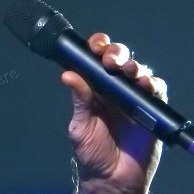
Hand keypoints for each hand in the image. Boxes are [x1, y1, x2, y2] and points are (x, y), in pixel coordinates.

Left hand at [61, 33, 166, 193]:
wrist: (112, 178)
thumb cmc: (92, 152)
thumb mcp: (81, 125)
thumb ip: (79, 100)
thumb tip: (68, 75)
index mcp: (94, 87)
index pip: (95, 59)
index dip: (97, 47)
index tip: (95, 46)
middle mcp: (114, 88)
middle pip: (119, 58)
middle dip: (116, 52)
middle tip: (111, 61)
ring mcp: (133, 97)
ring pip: (138, 70)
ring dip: (134, 66)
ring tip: (128, 71)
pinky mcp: (151, 109)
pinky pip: (156, 90)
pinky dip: (153, 83)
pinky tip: (145, 85)